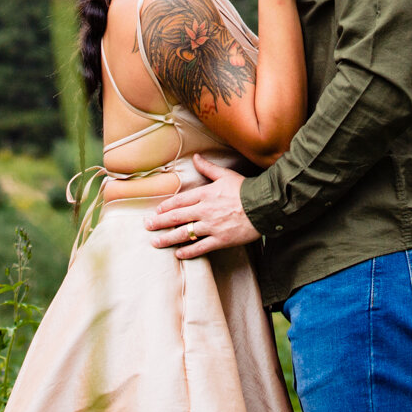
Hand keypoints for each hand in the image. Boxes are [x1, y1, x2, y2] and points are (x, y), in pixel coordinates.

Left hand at [144, 155, 258, 258]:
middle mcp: (205, 211)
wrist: (263, 206)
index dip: (166, 207)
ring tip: (156, 242)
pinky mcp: (220, 239)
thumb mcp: (225, 175)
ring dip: (168, 238)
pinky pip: (200, 247)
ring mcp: (211, 226)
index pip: (179, 201)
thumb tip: (196, 158)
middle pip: (177, 217)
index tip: (156, 211)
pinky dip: (188, 251)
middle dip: (159, 222)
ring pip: (184, 234)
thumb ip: (208, 168)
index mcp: (205, 194)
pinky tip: (178, 254)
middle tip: (147, 226)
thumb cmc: (245, 189)